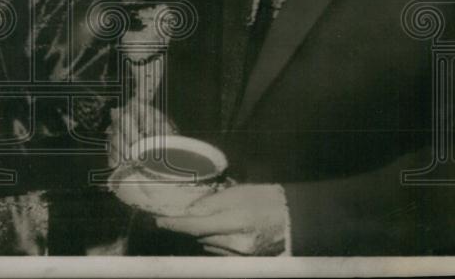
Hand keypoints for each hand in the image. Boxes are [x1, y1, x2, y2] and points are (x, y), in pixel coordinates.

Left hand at [155, 183, 288, 255]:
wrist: (294, 218)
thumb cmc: (266, 199)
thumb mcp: (239, 192)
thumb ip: (211, 203)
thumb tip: (189, 212)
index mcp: (237, 221)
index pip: (196, 226)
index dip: (176, 224)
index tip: (160, 222)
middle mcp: (238, 243)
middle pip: (201, 237)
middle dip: (193, 227)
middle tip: (189, 214)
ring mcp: (242, 255)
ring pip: (209, 245)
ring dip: (205, 234)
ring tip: (216, 220)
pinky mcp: (245, 261)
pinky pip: (220, 252)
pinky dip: (216, 242)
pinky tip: (223, 230)